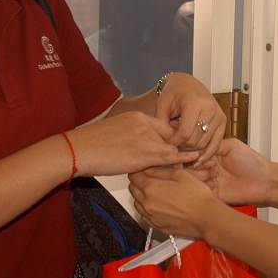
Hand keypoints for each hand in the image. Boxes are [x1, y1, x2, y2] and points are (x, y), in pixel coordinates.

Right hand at [70, 111, 198, 175]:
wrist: (78, 150)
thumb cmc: (91, 145)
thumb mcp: (114, 133)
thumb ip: (129, 136)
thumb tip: (133, 146)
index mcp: (137, 117)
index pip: (164, 126)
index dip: (174, 137)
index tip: (183, 143)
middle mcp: (144, 124)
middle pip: (172, 133)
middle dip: (184, 143)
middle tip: (197, 152)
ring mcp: (145, 138)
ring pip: (173, 144)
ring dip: (186, 152)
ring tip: (198, 159)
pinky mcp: (144, 153)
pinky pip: (170, 156)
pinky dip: (183, 158)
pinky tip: (193, 160)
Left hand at [129, 166, 220, 239]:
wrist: (206, 218)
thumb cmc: (197, 197)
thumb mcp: (180, 175)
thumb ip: (160, 170)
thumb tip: (149, 167)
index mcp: (151, 189)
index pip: (133, 176)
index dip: (139, 170)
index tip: (145, 169)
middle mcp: (147, 204)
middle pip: (133, 189)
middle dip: (139, 182)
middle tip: (151, 178)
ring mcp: (151, 216)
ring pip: (137, 203)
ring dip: (142, 196)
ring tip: (157, 192)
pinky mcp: (156, 225)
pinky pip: (144, 215)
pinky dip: (147, 208)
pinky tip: (160, 204)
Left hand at [156, 73, 226, 160]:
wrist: (187, 84)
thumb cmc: (173, 93)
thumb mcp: (162, 105)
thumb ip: (161, 124)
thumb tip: (164, 146)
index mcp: (194, 103)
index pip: (184, 133)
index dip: (173, 142)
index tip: (165, 143)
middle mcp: (210, 108)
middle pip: (195, 140)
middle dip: (182, 147)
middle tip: (172, 147)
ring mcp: (219, 115)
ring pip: (204, 144)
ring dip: (192, 150)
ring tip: (181, 149)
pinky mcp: (223, 121)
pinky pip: (216, 144)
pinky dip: (206, 154)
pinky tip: (196, 161)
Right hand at [193, 138, 271, 205]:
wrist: (265, 181)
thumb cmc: (252, 162)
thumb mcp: (231, 146)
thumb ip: (212, 145)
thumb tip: (195, 151)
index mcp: (211, 155)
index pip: (194, 153)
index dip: (192, 153)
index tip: (195, 152)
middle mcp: (208, 168)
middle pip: (190, 167)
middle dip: (194, 165)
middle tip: (206, 164)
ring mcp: (209, 182)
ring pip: (193, 180)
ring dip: (198, 176)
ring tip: (213, 173)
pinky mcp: (213, 196)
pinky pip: (200, 192)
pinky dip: (202, 187)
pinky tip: (212, 182)